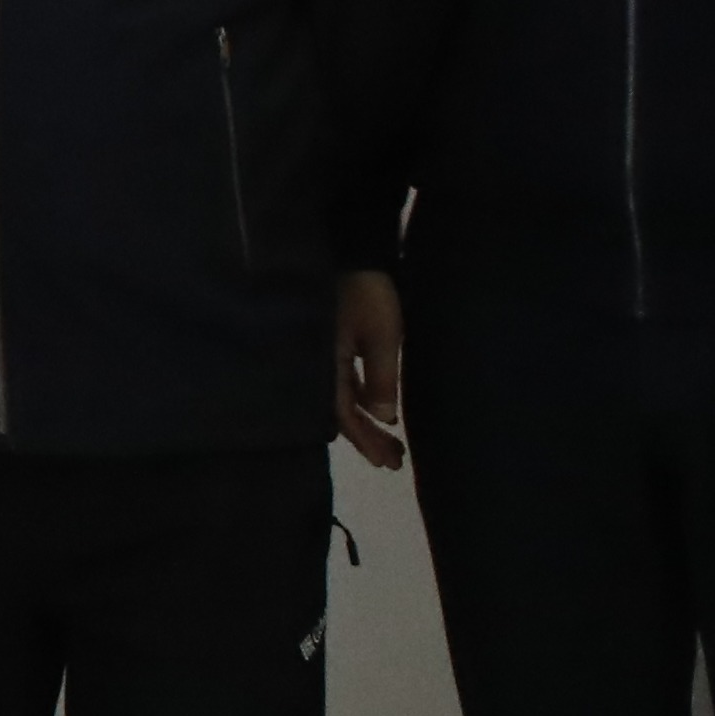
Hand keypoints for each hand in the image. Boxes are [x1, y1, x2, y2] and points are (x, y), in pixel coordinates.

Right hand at [334, 271, 409, 471]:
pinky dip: (361, 400)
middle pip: (341, 413)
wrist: (352, 252)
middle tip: (394, 462)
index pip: (344, 414)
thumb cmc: (367, 295)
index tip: (389, 462)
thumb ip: (382, 379)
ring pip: (343, 400)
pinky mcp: (333, 345)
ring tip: (390, 443)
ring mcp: (325, 355)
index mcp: (327, 366)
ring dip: (365, 422)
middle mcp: (320, 366)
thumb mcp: (383, 337)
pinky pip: (344, 383)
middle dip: (367, 438)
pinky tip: (375, 408)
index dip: (366, 440)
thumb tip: (384, 419)